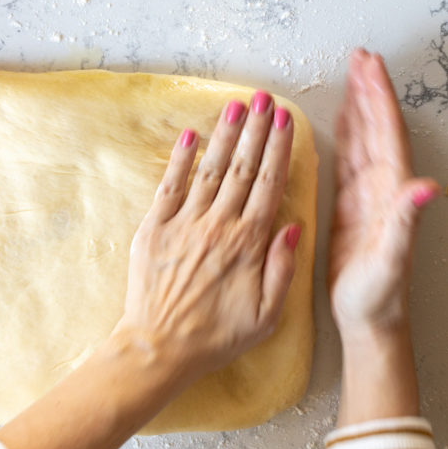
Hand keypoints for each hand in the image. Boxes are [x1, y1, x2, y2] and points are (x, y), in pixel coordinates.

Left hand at [114, 91, 300, 386]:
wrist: (159, 348)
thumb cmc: (215, 337)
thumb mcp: (266, 316)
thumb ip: (283, 269)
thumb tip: (292, 226)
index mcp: (248, 244)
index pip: (269, 185)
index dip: (278, 149)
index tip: (285, 121)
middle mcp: (218, 226)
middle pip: (242, 168)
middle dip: (255, 130)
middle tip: (263, 99)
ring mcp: (184, 223)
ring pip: (209, 170)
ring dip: (224, 135)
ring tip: (235, 106)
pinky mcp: (155, 227)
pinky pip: (170, 185)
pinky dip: (180, 159)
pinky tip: (190, 135)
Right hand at [329, 49, 439, 338]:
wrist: (369, 320)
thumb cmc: (378, 295)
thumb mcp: (391, 260)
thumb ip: (406, 221)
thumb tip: (426, 186)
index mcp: (391, 192)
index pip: (385, 134)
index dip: (378, 98)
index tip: (369, 67)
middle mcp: (383, 188)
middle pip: (376, 127)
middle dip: (369, 91)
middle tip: (360, 58)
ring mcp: (367, 195)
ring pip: (363, 138)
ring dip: (358, 106)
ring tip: (352, 76)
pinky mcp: (350, 206)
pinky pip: (347, 159)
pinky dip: (344, 134)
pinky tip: (340, 120)